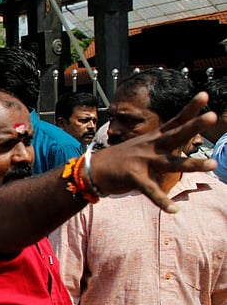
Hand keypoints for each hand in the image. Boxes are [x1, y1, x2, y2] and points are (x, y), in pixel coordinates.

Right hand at [90, 92, 217, 211]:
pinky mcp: (133, 178)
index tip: (205, 94)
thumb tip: (177, 139)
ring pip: (171, 163)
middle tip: (213, 116)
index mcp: (153, 139)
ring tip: (213, 165)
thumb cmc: (120, 159)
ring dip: (192, 164)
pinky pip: (150, 190)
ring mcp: (142, 162)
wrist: (92, 170)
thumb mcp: (141, 146)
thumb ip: (160, 143)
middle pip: (176, 135)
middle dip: (194, 125)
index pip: (175, 121)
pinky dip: (162, 201)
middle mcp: (150, 147)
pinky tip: (174, 210)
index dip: (190, 108)